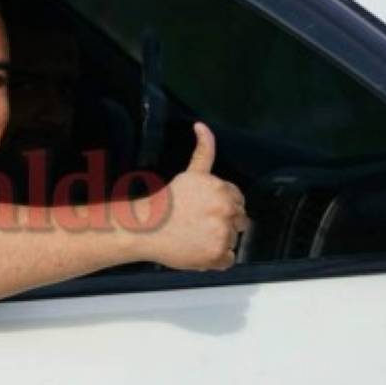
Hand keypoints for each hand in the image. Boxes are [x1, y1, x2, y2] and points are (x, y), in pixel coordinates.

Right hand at [138, 122, 247, 270]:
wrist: (145, 228)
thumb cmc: (167, 203)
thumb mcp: (191, 174)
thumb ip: (204, 150)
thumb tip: (201, 125)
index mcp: (222, 189)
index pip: (238, 202)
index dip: (221, 208)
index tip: (204, 211)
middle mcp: (225, 209)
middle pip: (240, 222)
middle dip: (222, 224)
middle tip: (198, 225)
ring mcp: (222, 232)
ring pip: (232, 240)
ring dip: (217, 241)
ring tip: (194, 237)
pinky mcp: (216, 254)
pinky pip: (228, 259)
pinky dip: (215, 259)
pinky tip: (197, 249)